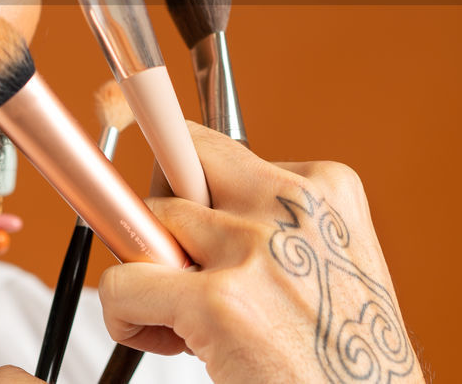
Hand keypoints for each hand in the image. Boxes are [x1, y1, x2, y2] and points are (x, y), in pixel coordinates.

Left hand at [100, 122, 424, 383]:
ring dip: (145, 272)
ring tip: (181, 319)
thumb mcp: (326, 265)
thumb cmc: (344, 359)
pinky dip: (123, 314)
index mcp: (325, 188)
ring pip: (145, 222)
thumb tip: (178, 203)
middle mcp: (292, 206)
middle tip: (171, 264)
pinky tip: (162, 339)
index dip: (166, 152)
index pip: (213, 144)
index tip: (117, 104)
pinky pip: (125, 283)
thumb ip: (267, 223)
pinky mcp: (221, 301)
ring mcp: (256, 249)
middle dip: (156, 209)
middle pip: (171, 160)